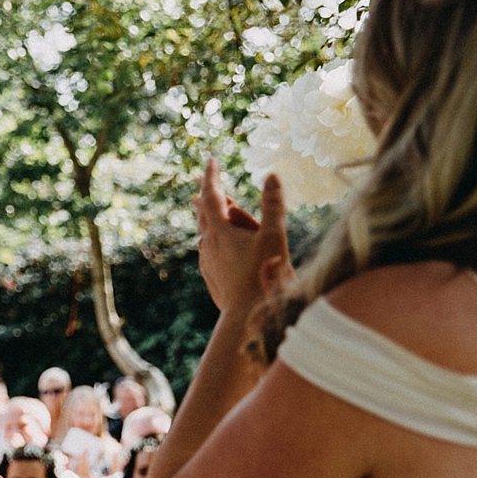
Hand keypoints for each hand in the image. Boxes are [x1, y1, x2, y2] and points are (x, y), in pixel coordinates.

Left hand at [196, 159, 293, 311]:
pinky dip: (210, 237)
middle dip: (205, 194)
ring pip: (203, 232)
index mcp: (220, 232)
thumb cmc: (264, 275)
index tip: (211, 160)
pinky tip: (210, 244)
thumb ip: (273, 206)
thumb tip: (271, 175)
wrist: (247, 316)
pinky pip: (207, 250)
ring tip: (203, 207)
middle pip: (203, 213)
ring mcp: (207, 262)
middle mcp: (208, 245)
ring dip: (205, 216)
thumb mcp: (274, 236)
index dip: (212, 176)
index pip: (213, 196)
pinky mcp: (211, 276)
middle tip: (202, 180)